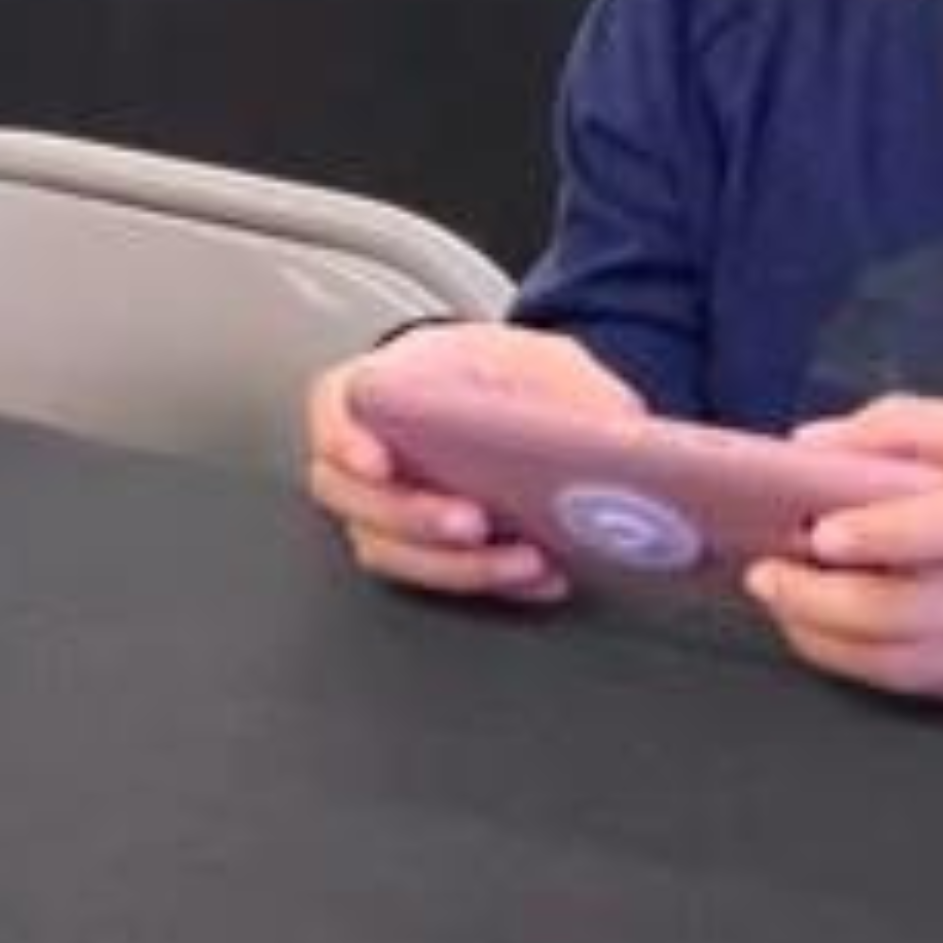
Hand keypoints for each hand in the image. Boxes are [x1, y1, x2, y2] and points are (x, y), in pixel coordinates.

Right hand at [306, 323, 648, 607]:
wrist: (505, 406)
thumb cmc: (500, 375)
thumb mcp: (533, 356)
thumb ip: (553, 383)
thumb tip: (610, 427)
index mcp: (372, 392)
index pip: (333, 415)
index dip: (346, 442)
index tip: (379, 462)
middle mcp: (361, 460)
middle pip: (356, 500)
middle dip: (414, 518)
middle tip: (472, 522)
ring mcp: (382, 514)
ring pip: (392, 553)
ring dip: (455, 566)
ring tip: (525, 560)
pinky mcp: (420, 554)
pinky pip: (439, 581)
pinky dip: (491, 586)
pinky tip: (543, 577)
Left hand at [743, 397, 942, 707]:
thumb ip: (910, 427)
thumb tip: (814, 446)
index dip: (886, 534)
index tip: (821, 530)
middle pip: (919, 611)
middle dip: (825, 600)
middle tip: (766, 574)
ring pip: (914, 663)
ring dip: (831, 639)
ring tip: (782, 603)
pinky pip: (931, 687)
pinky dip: (866, 665)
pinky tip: (828, 633)